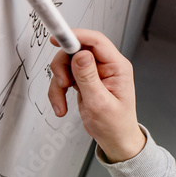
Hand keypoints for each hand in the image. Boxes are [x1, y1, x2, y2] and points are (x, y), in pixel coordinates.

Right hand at [47, 29, 145, 161]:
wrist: (115, 141)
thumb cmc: (115, 126)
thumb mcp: (100, 103)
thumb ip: (88, 77)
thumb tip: (80, 55)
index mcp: (117, 67)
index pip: (96, 41)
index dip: (76, 36)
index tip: (58, 38)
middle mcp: (106, 66)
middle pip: (76, 51)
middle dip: (63, 67)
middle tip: (62, 84)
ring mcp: (94, 73)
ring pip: (66, 65)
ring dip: (58, 84)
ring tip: (61, 102)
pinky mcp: (84, 80)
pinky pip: (64, 77)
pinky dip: (58, 91)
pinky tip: (61, 105)